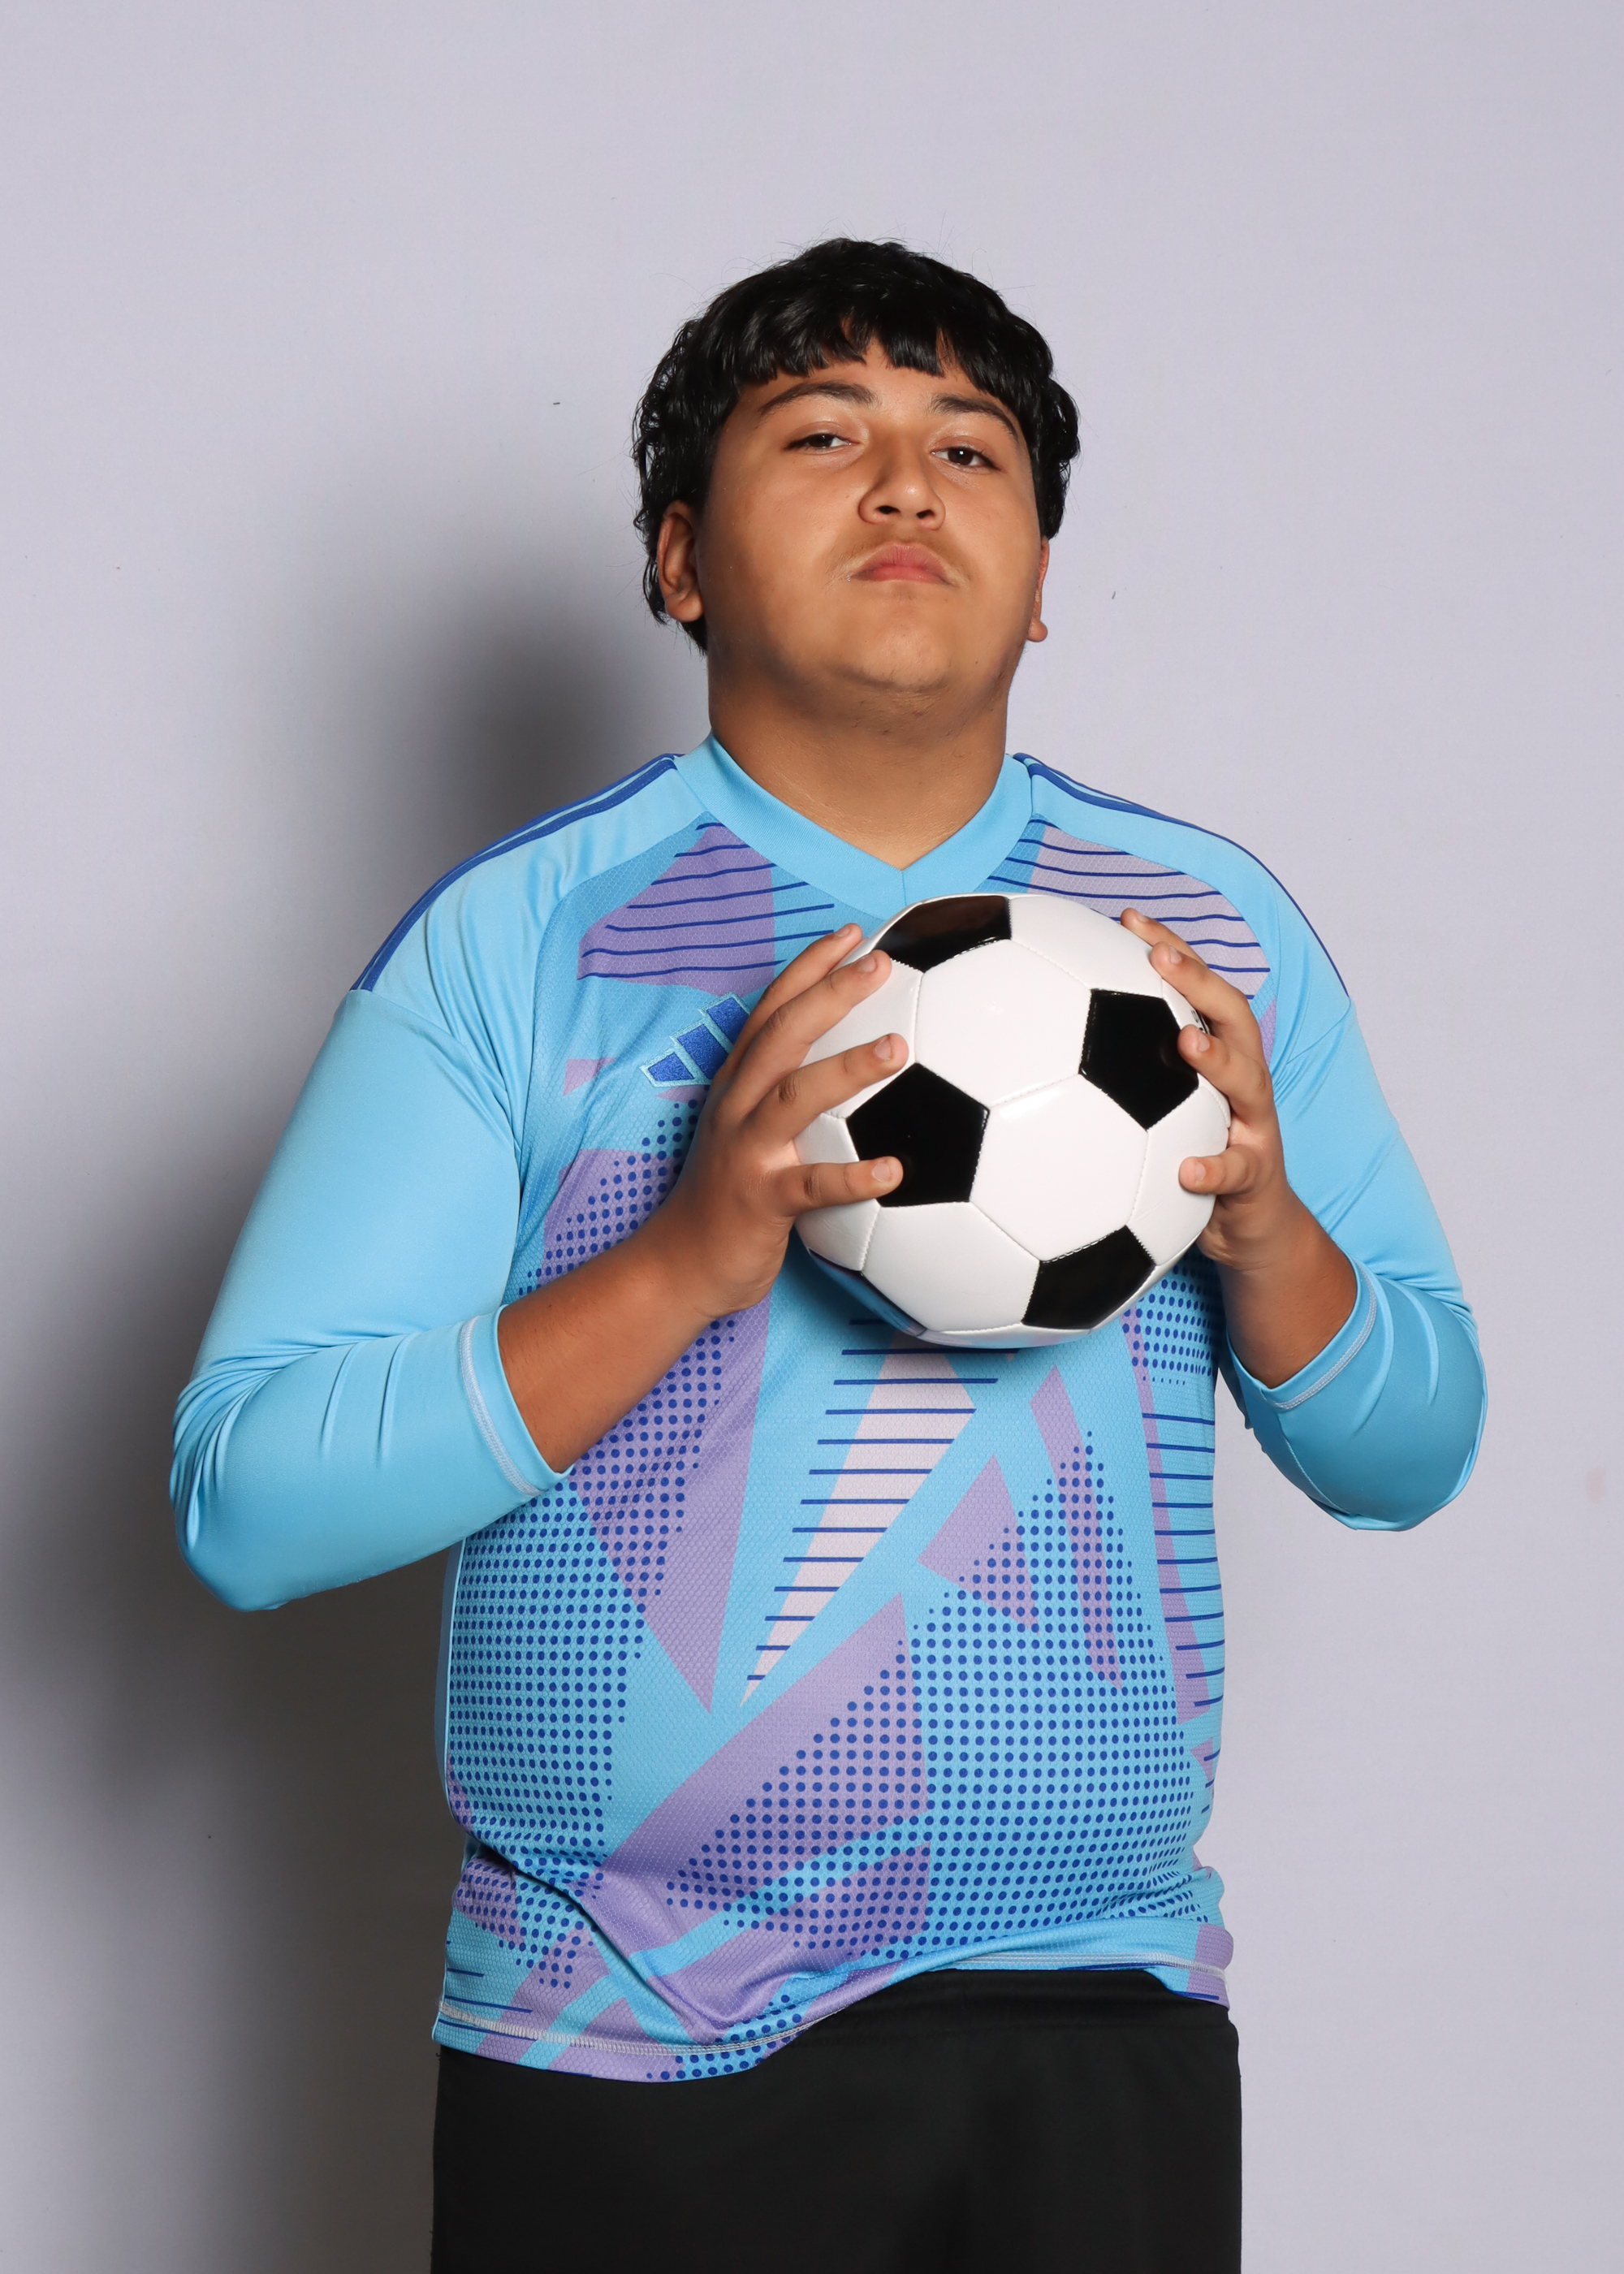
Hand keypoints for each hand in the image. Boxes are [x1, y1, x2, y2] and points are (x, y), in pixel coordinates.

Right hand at [641, 924, 908, 1321]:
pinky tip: (896, 1171)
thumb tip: (861, 1067)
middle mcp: (738, 1107)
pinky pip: (812, 1186)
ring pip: (795, 1097)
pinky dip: (854, 1177)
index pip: (772, 1009)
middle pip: (781, 1035)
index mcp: (739, 1084)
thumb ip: (794, 1097)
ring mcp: (746, 1152)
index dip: (810, 967)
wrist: (681, 1265)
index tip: (854, 934)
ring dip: (847, 1069)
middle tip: (881, 964)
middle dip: (829, 992)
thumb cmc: (732, 1196)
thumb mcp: (752, 1132)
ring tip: (899, 1048)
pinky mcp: (760, 1202)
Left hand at [1120, 907, 1356, 1384]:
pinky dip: (1213, 1167)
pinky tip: (1186, 1170)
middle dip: (1199, 981)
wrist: (1249, 1229)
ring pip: (1249, 1082)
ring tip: (1185, 1043)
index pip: (1199, 990)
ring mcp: (1255, 1127)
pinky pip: (1236, 1171)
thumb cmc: (1192, 1156)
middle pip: (1234, 1017)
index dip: (1171, 950)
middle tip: (1159, 959)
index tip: (1128, 918)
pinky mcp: (1255, 1178)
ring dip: (1218, 1059)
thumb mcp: (1158, 1112)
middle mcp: (1243, 1082)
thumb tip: (1042, 1036)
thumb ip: (1123, 1072)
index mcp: (1218, 1059)